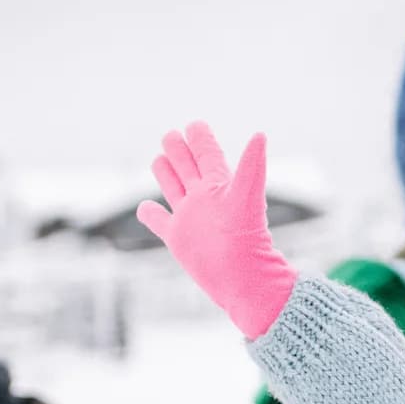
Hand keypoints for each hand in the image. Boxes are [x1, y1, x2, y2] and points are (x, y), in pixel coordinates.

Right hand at [137, 122, 298, 339]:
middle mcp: (204, 199)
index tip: (195, 124)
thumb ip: (251, 166)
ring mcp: (190, 218)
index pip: (209, 155)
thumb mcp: (247, 196)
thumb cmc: (247, 239)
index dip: (202, 139)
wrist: (242, 279)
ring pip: (173, 188)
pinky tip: (143, 207)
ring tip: (160, 157)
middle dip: (180, 150)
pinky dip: (150, 213)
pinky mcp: (177, 238)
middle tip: (172, 134)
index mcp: (220, 186)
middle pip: (188, 167)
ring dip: (166, 173)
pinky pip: (160, 222)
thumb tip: (260, 134)